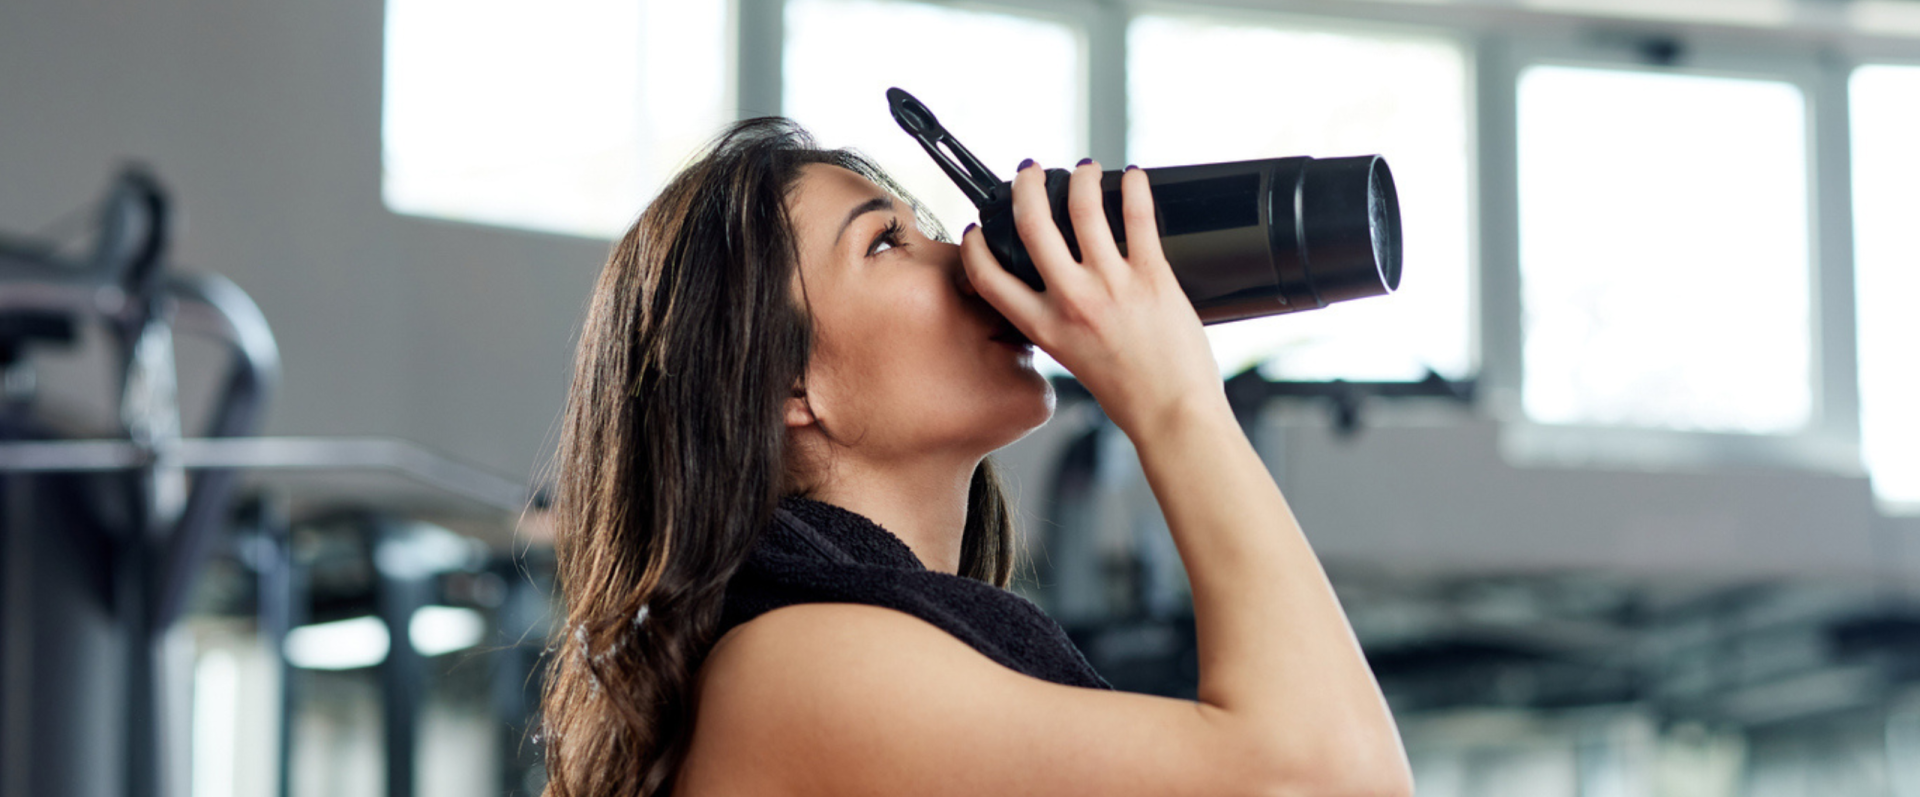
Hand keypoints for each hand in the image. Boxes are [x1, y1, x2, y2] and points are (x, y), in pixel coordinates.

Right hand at [960, 160, 1226, 438]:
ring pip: (1085, 210)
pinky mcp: (1153, 277)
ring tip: (1083, 169)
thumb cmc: (1132, 397)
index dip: (975, 248)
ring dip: (1080, 180)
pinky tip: (1133, 176)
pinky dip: (1135, 189)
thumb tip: (1065, 294)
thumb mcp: (1075, 361)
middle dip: (1026, 187)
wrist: (1175, 416)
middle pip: (1033, 226)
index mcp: (1046, 329)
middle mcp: (1073, 302)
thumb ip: (1062, 325)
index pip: (991, 279)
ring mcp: (1113, 286)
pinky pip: (1139, 219)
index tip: (977, 231)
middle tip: (1028, 172)